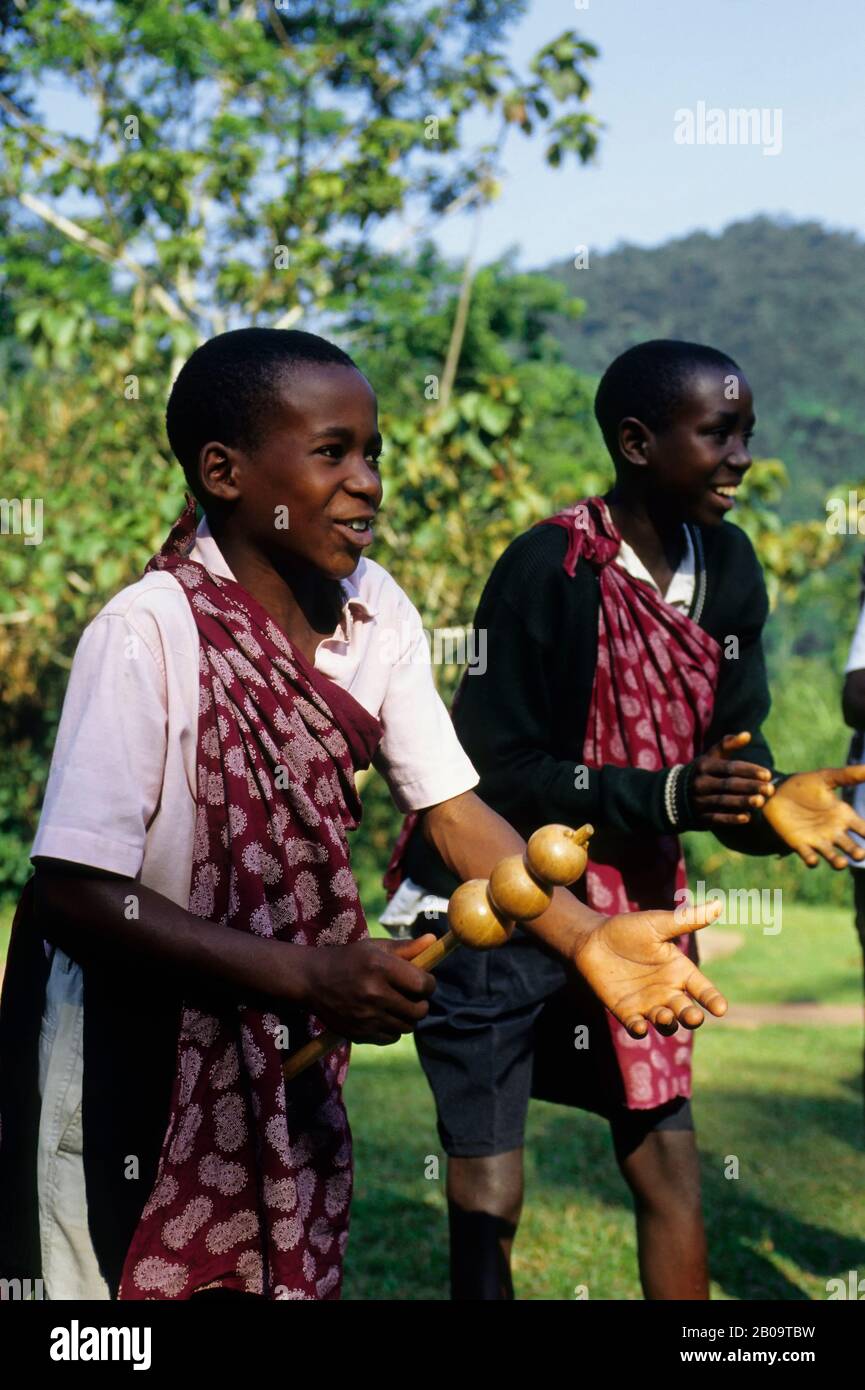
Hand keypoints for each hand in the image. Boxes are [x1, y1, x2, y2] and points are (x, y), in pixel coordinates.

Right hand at [300, 934, 437, 1044]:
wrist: (312, 979)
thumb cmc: (349, 959)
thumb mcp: (375, 947)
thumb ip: (406, 947)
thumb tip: (433, 940)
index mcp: (380, 967)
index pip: (423, 984)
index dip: (429, 984)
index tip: (423, 981)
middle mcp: (374, 993)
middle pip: (419, 1010)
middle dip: (421, 1002)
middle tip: (412, 995)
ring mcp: (366, 1016)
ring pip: (408, 1026)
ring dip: (408, 1017)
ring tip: (397, 1005)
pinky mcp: (359, 1033)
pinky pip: (392, 1037)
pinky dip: (393, 1029)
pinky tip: (383, 1015)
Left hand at [572, 900, 726, 1037]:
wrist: (592, 939)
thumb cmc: (628, 929)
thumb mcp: (658, 924)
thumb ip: (687, 919)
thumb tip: (718, 904)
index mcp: (680, 971)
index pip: (702, 989)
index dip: (713, 999)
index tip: (721, 1008)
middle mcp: (668, 991)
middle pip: (685, 1010)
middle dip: (691, 1016)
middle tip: (693, 1017)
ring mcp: (648, 1003)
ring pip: (665, 1022)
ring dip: (667, 1023)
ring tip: (665, 1016)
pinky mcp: (626, 1011)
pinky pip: (636, 1025)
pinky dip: (639, 1029)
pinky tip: (640, 1027)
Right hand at [689, 731, 774, 825]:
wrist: (674, 794)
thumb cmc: (702, 772)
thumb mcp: (711, 756)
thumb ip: (729, 744)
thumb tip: (748, 734)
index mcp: (704, 766)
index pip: (730, 767)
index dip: (749, 770)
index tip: (768, 774)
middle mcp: (700, 783)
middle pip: (729, 784)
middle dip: (750, 786)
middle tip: (771, 789)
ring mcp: (699, 800)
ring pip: (723, 801)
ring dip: (743, 802)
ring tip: (761, 801)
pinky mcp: (699, 816)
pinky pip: (716, 818)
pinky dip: (731, 818)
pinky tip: (747, 817)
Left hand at [761, 765, 864, 867]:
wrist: (776, 792)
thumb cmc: (804, 785)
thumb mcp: (826, 778)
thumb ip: (847, 775)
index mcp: (843, 815)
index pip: (862, 828)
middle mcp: (833, 830)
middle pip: (851, 846)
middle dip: (857, 852)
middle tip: (860, 854)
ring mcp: (818, 839)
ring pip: (832, 856)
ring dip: (838, 862)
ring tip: (841, 863)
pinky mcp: (800, 844)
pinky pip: (809, 857)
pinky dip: (812, 860)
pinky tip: (813, 859)